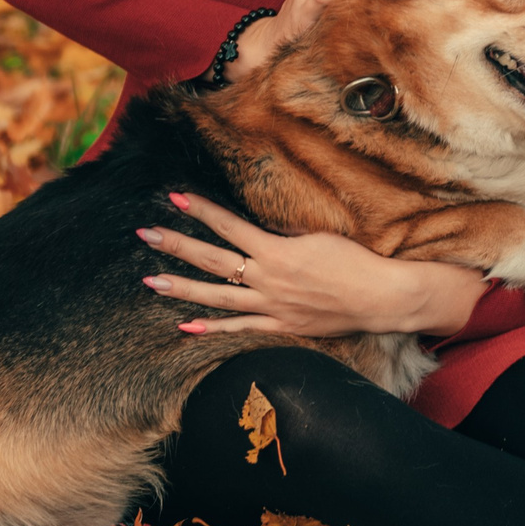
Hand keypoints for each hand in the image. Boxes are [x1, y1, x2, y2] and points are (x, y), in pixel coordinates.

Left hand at [138, 192, 488, 336]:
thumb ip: (282, 234)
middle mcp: (267, 278)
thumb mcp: (317, 236)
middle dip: (177, 245)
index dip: (200, 210)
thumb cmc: (353, 260)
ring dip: (181, 288)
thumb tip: (254, 227)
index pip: (229, 225)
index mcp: (276, 250)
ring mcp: (270, 305)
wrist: (378, 297)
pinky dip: (212, 328)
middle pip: (212, 260)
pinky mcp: (279, 326)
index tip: (174, 196)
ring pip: (216, 297)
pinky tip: (186, 326)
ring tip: (150, 280)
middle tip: (146, 234)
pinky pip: (239, 329)